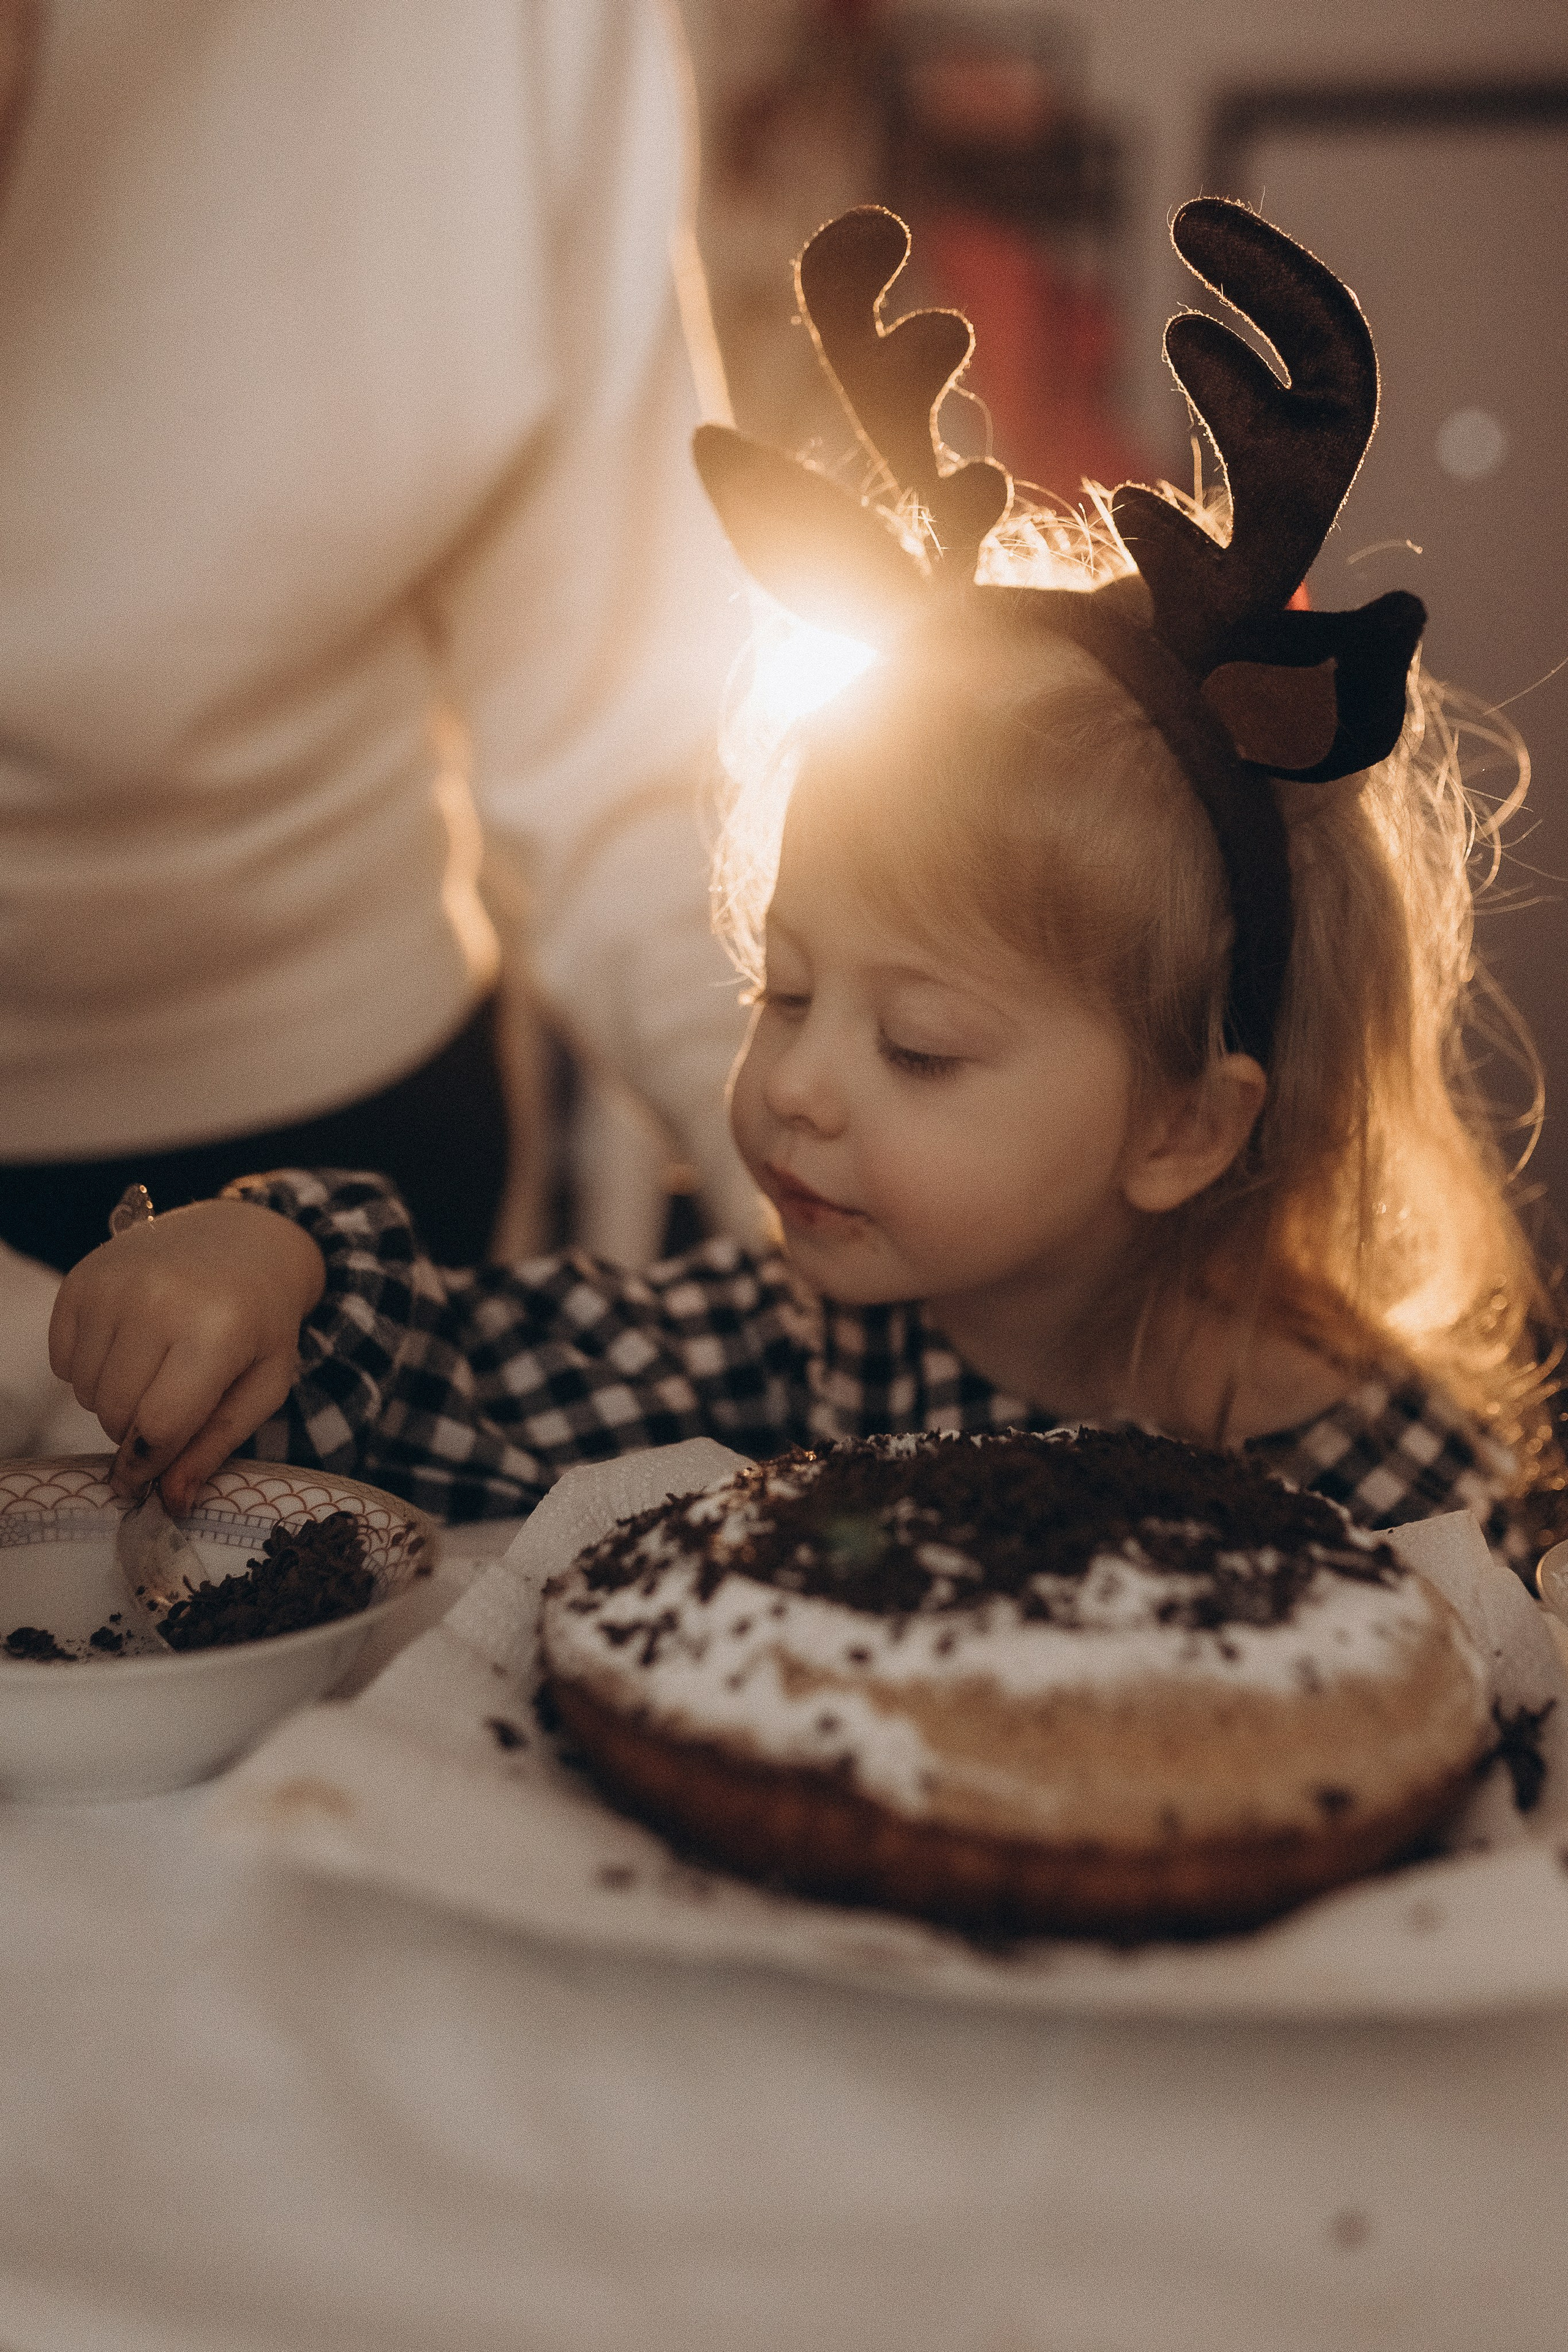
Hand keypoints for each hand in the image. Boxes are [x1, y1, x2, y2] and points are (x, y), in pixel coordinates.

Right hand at [48, 1200, 326, 1511]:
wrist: (243, 1241)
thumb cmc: (261, 1323)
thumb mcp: (263, 1386)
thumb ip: (216, 1445)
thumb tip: (172, 1502)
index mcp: (216, 1332)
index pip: (158, 1426)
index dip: (148, 1465)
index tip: (143, 1480)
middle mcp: (159, 1301)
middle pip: (115, 1413)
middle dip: (135, 1430)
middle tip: (165, 1409)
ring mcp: (114, 1285)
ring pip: (84, 1391)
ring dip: (111, 1401)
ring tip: (151, 1373)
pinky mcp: (81, 1278)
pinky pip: (62, 1361)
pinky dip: (86, 1370)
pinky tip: (126, 1347)